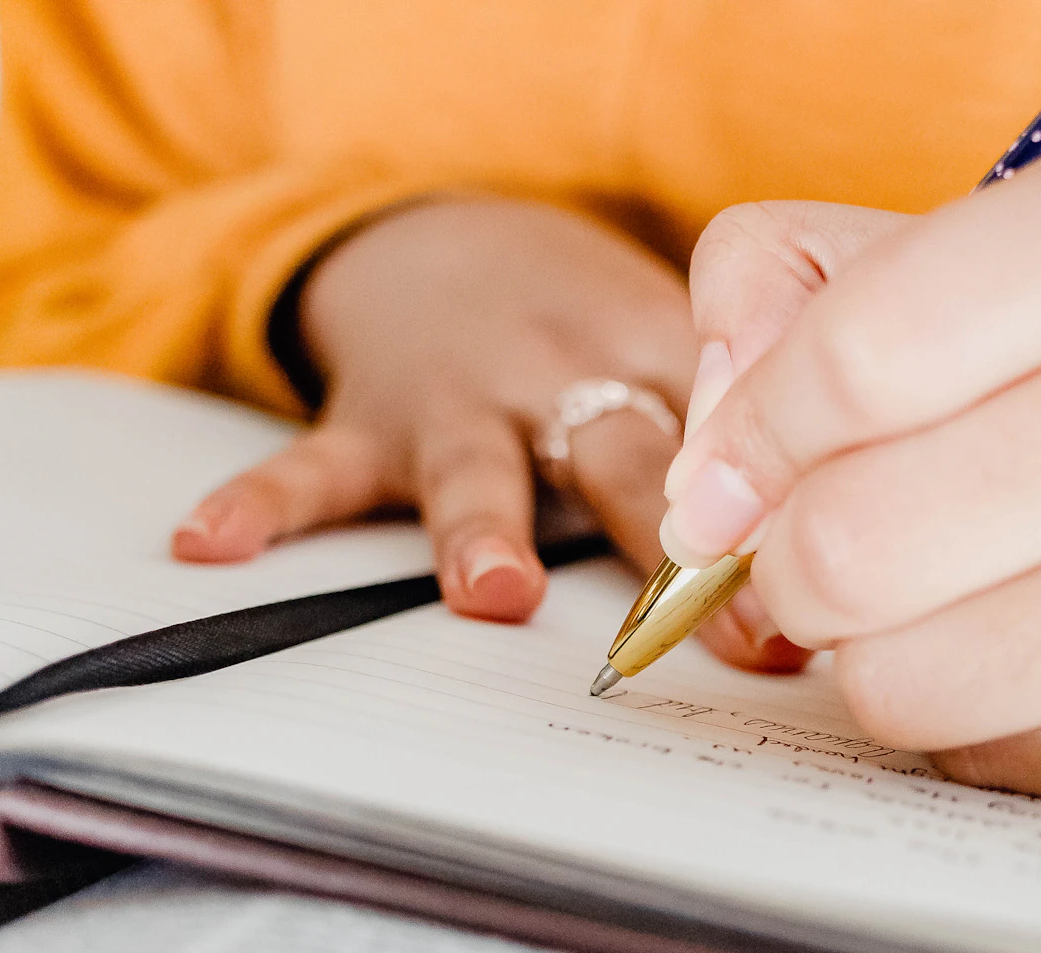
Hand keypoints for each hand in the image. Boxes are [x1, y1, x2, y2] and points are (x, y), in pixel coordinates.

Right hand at [172, 196, 806, 672]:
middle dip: (662, 541)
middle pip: (617, 458)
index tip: (805, 606)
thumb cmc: (598, 334)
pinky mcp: (368, 423)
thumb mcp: (684, 359)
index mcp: (655, 363)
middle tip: (707, 619)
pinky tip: (210, 545)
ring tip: (494, 593)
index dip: (764, 520)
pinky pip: (306, 468)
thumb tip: (830, 588)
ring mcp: (459, 403)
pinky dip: (257, 505)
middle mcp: (561, 380)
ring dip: (483, 529)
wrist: (466, 245)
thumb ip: (738, 460)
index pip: (720, 441)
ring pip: (473, 468)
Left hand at [666, 117, 1040, 816]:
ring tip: (936, 618)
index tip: (722, 495)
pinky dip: (982, 730)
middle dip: (788, 579)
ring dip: (875, 666)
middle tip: (813, 575)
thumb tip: (707, 452)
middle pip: (858, 533)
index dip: (741, 445)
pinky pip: (1002, 760)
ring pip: (911, 674)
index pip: (859, 344)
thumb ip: (834, 292)